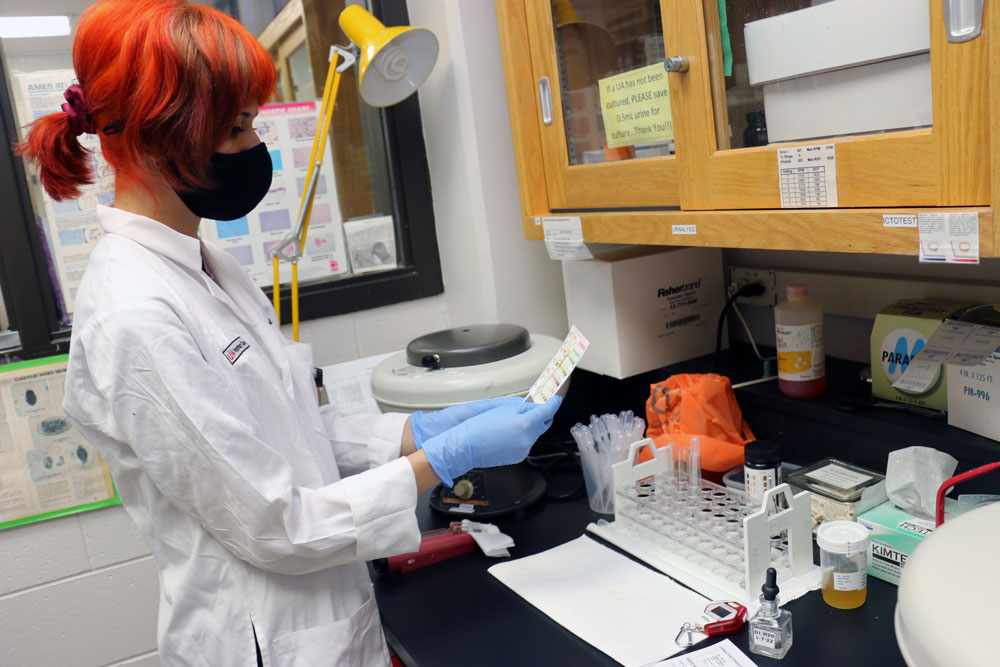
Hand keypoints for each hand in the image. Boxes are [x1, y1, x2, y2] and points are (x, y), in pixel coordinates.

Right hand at [420, 396, 562, 485]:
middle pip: (543, 424)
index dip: (553, 403)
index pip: (547, 411)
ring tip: (512, 422)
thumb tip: (533, 407)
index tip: (556, 399)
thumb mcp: (503, 408)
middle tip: (535, 408)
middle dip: (542, 415)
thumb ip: (524, 407)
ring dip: (530, 427)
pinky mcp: (519, 457)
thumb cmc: (480, 426)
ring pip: (534, 434)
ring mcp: (524, 449)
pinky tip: (508, 434)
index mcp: (526, 424)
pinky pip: (526, 444)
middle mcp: (529, 438)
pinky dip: (522, 437)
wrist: (468, 446)